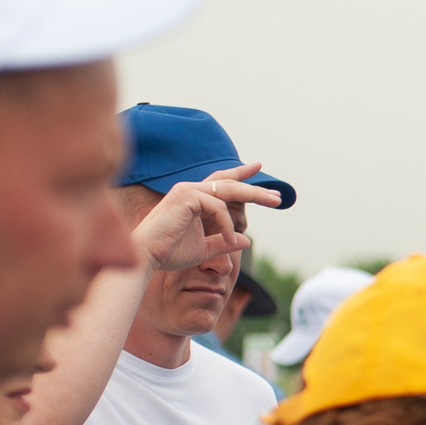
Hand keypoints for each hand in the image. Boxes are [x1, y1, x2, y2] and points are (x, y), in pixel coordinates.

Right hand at [130, 162, 278, 272]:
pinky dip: (227, 223)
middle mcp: (189, 190)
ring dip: (254, 195)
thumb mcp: (204, 249)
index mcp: (192, 199)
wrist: (147, 257)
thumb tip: (247, 240)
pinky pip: (217, 207)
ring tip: (274, 203)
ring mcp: (187, 190)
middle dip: (256, 188)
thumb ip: (224, 242)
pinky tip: (229, 237)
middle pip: (229, 183)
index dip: (240, 175)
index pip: (220, 182)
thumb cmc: (169, 254)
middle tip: (278, 195)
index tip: (258, 167)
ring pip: (228, 189)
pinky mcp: (185, 196)